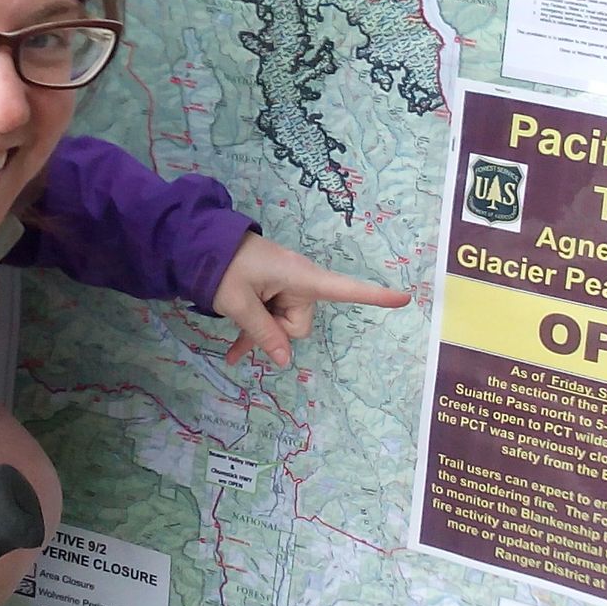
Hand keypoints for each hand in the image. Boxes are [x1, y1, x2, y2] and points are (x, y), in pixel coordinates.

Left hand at [211, 232, 412, 366]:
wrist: (201, 243)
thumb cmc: (224, 267)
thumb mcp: (239, 303)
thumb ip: (263, 333)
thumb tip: (285, 361)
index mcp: (301, 277)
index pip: (345, 289)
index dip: (374, 296)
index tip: (404, 298)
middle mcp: (301, 282)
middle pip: (299, 324)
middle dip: (276, 330)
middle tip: (247, 314)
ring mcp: (286, 287)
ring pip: (283, 325)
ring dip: (261, 330)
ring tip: (233, 327)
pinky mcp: (273, 291)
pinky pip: (272, 320)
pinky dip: (255, 335)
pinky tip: (233, 356)